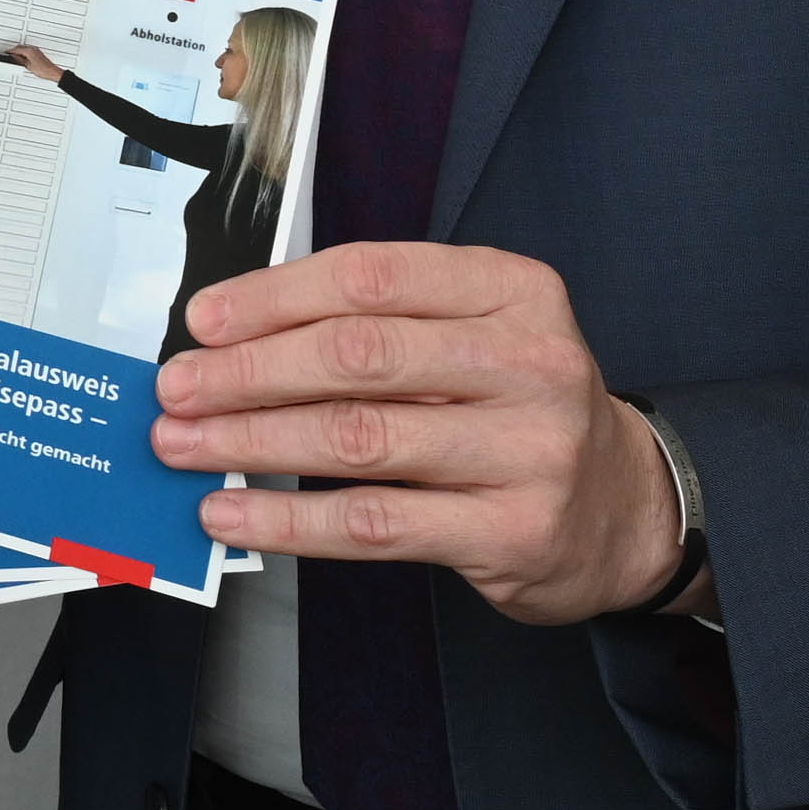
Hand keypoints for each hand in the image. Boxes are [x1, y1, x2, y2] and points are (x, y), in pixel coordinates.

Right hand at [0, 40, 67, 85]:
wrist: (52, 72)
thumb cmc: (42, 70)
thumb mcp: (27, 66)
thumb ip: (19, 60)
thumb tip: (14, 57)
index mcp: (29, 51)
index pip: (16, 49)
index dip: (10, 52)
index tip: (6, 53)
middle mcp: (33, 49)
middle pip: (20, 47)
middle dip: (14, 51)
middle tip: (9, 55)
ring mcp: (36, 50)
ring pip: (24, 48)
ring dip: (19, 51)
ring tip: (14, 57)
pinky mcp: (38, 53)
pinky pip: (28, 50)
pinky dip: (23, 52)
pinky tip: (22, 57)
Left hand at [152, 241, 690, 622]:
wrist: (632, 509)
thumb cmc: (519, 408)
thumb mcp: (477, 334)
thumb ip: (379, 322)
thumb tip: (235, 336)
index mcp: (512, 291)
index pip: (372, 277)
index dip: (273, 297)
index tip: (203, 320)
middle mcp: (528, 364)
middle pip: (357, 357)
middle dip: (247, 371)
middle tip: (177, 387)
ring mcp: (527, 452)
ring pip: (356, 439)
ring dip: (250, 441)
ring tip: (184, 444)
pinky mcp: (510, 532)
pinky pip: (373, 523)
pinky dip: (287, 520)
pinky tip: (231, 513)